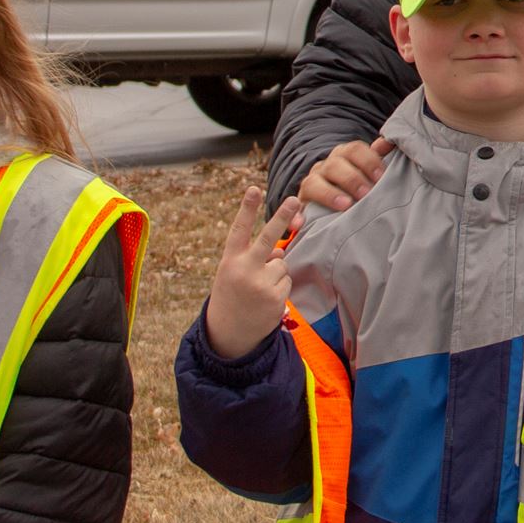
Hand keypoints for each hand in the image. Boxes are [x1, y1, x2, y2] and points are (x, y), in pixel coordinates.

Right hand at [206, 187, 303, 357]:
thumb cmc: (232, 296)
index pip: (239, 229)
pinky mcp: (275, 297)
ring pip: (282, 263)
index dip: (247, 208)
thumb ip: (254, 257)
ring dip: (276, 273)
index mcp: (230, 260)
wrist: (228, 334)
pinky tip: (266, 299)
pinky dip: (280, 287)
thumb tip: (282, 249)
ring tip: (259, 288)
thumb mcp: (234, 273)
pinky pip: (287, 280)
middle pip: (268, 237)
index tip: (254, 188)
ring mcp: (260, 283)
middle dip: (282, 216)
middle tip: (295, 199)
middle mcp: (244, 269)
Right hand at [301, 138, 393, 212]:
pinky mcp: (301, 203)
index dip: (368, 160)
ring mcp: (312, 183)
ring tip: (346, 205)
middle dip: (352, 178)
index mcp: (345, 156)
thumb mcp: (370, 174)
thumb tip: (387, 143)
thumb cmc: (359, 189)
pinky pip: (295, 208)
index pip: (354, 149)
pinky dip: (296, 214)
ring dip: (329, 194)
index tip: (381, 176)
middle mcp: (327, 166)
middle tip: (366, 193)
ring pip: (314, 183)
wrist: (334, 209)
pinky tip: (300, 223)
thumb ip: (377, 159)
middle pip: (335, 164)